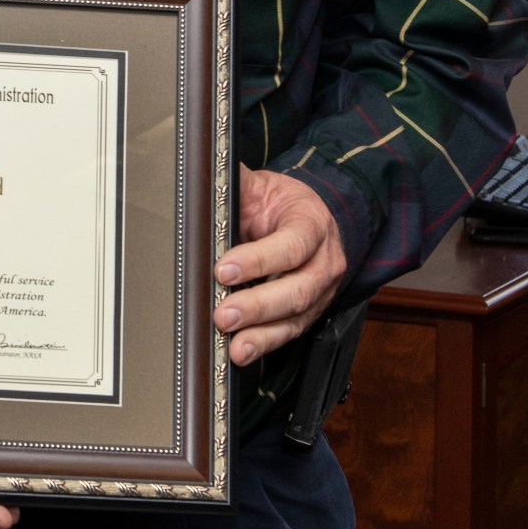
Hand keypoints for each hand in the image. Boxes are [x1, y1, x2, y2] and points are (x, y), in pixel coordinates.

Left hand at [212, 164, 347, 365]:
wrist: (316, 218)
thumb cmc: (282, 203)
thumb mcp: (262, 185)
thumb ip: (236, 183)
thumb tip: (203, 176)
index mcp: (312, 224)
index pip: (292, 245)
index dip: (259, 260)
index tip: (224, 269)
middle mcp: (324, 262)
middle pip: (296, 289)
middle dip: (258, 305)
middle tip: (223, 314)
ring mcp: (321, 292)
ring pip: (296, 317)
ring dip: (262, 334)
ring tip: (233, 345)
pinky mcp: (310, 313)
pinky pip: (290, 332)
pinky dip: (265, 344)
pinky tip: (242, 352)